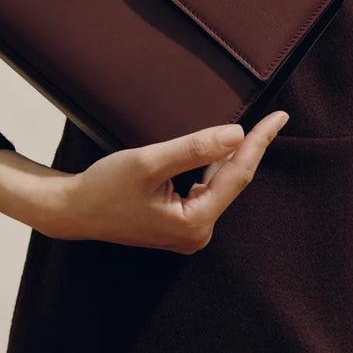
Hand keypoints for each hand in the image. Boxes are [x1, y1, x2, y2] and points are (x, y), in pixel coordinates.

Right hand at [44, 111, 289, 253]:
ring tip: (257, 130)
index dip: (259, 143)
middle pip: (233, 182)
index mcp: (193, 223)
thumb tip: (237, 134)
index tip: (279, 118)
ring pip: (220, 186)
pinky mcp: (180, 225)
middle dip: (250, 149)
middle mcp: (197, 234)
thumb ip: (194, 148)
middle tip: (275, 117)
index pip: (237, 175)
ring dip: (232, 158)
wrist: (73, 210)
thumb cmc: (104, 187)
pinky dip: (214, 169)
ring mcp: (189, 233)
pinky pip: (207, 192)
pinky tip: (220, 152)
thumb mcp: (150, 162)